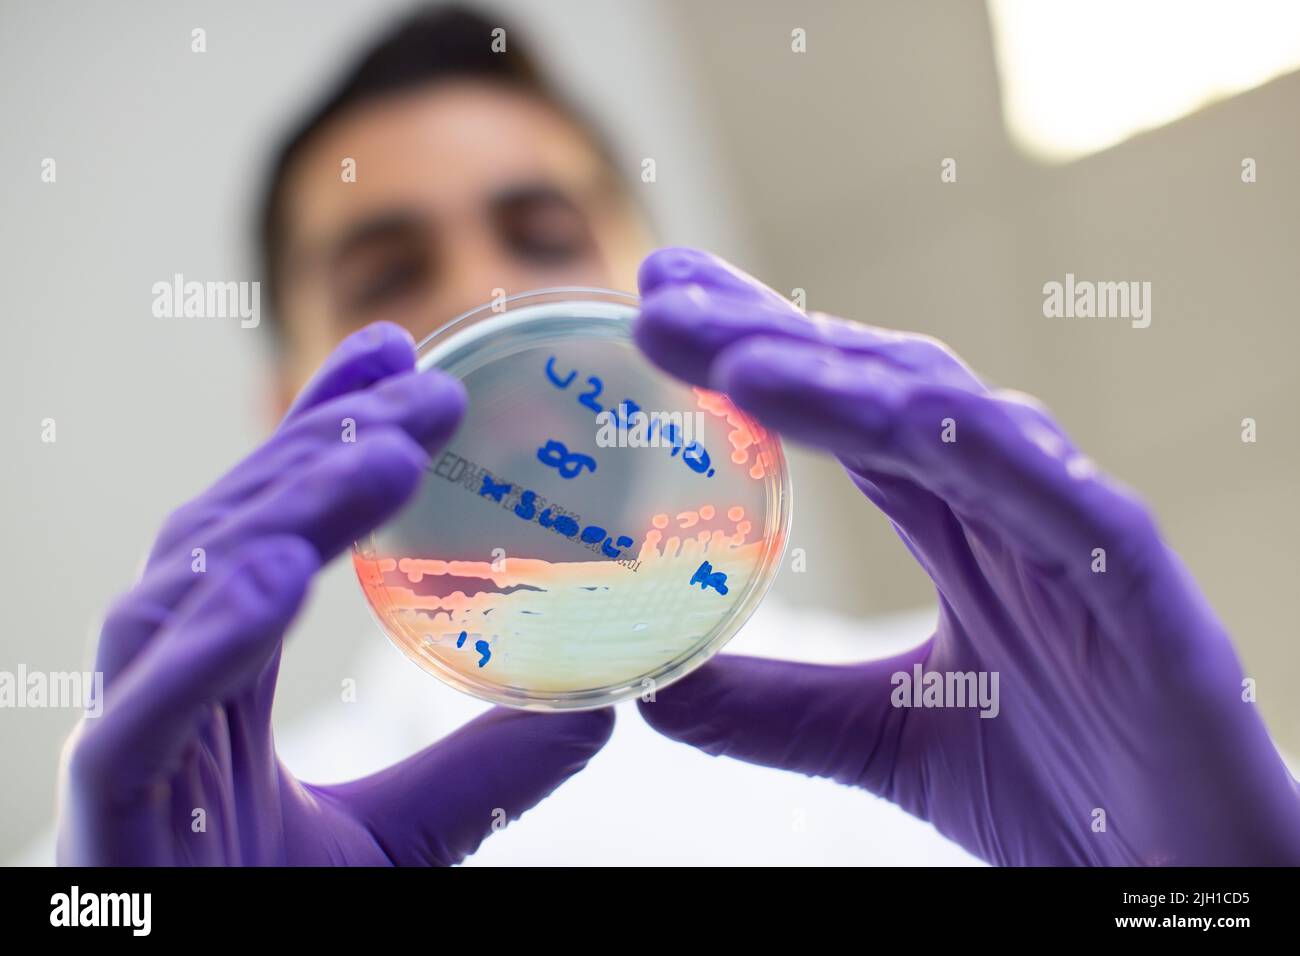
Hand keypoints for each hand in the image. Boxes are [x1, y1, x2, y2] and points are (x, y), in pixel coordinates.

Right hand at [57, 322, 611, 865]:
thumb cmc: (278, 924)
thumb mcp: (408, 838)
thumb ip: (485, 770)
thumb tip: (601, 710)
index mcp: (223, 684)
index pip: (267, 529)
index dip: (321, 434)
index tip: (394, 352)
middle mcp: (166, 691)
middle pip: (227, 534)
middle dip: (318, 450)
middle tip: (419, 379)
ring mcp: (125, 749)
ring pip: (179, 596)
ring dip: (279, 514)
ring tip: (386, 455)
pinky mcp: (103, 819)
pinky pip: (140, 712)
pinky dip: (206, 637)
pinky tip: (277, 574)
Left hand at [632, 247, 1299, 864]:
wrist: (1179, 876)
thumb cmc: (1058, 791)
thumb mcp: (878, 740)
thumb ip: (772, 710)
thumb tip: (655, 690)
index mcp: (955, 524)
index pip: (841, 410)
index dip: (754, 352)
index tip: (659, 307)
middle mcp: (1007, 503)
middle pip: (878, 387)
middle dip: (771, 333)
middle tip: (662, 290)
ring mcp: (1073, 533)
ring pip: (957, 423)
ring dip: (847, 377)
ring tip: (736, 356)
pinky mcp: (1141, 586)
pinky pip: (1066, 499)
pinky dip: (985, 450)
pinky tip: (903, 415)